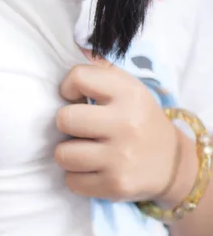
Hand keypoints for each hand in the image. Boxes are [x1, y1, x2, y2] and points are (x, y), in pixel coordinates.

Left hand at [54, 62, 177, 201]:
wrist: (172, 164)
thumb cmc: (137, 121)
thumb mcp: (127, 90)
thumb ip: (99, 72)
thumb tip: (73, 50)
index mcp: (129, 94)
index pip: (77, 78)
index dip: (67, 89)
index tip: (76, 99)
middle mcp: (126, 124)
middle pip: (64, 119)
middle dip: (66, 126)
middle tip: (80, 130)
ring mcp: (121, 158)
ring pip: (62, 154)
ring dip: (68, 154)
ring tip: (85, 152)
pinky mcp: (115, 185)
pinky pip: (71, 181)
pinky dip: (76, 177)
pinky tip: (93, 170)